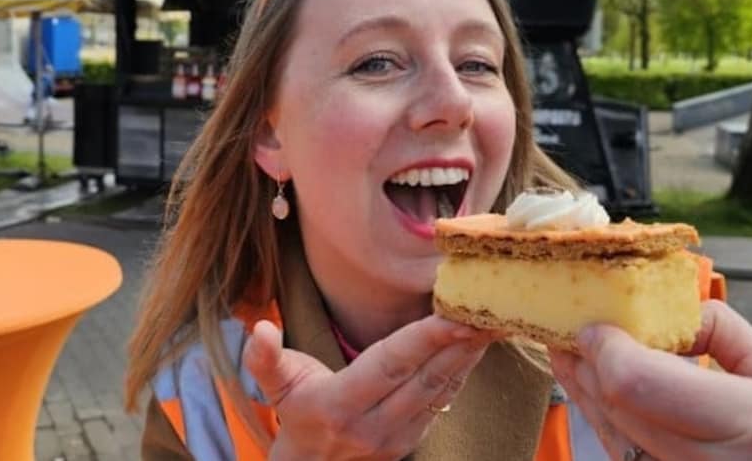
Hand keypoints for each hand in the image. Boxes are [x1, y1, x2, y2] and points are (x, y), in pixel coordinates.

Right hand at [242, 315, 494, 460]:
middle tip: (491, 310)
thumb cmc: (295, 418)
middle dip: (460, 342)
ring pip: (440, 391)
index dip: (424, 339)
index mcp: (338, 405)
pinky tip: (475, 349)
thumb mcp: (275, 388)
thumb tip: (259, 328)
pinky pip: (442, 402)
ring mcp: (396, 438)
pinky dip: (461, 374)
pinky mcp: (412, 441)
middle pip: (425, 377)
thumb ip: (264, 359)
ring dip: (468, 357)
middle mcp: (372, 425)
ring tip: (492, 323)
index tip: (454, 315)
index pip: (390, 365)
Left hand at [550, 300, 751, 460]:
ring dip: (584, 387)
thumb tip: (667, 307)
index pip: (637, 382)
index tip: (595, 322)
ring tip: (573, 352)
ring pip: (607, 432)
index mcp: (750, 422)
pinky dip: (603, 416)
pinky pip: (619, 449)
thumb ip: (721, 331)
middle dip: (585, 361)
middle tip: (568, 327)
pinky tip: (597, 390)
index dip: (605, 348)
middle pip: (614, 405)